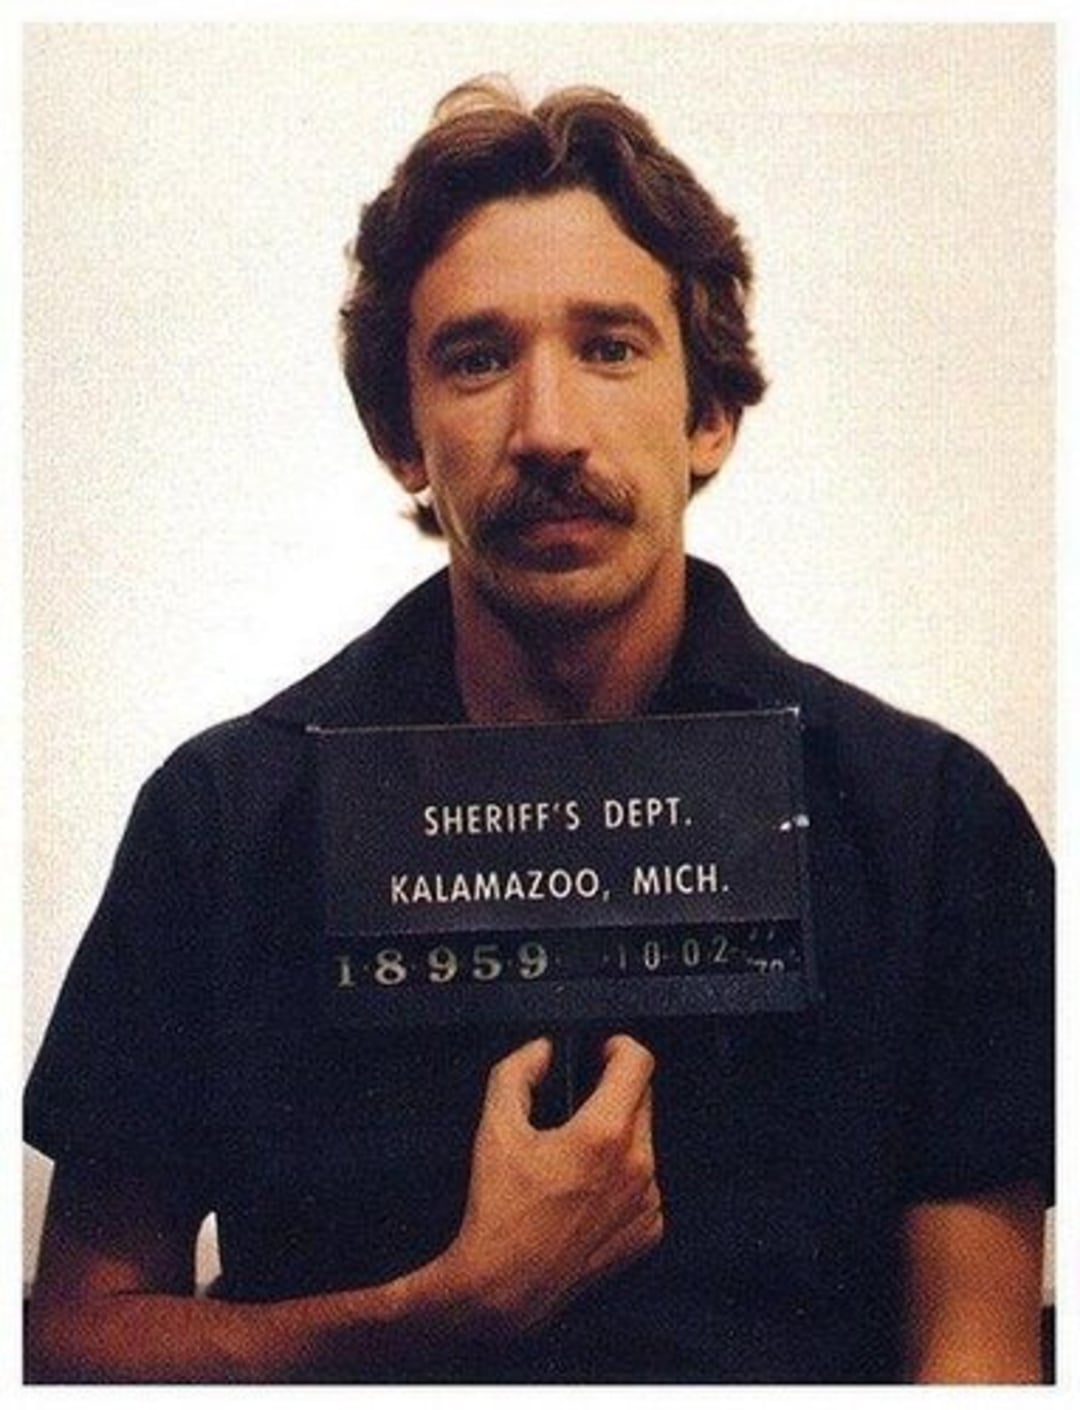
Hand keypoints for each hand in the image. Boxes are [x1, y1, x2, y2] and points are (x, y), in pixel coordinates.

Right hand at [441, 1033, 662, 1338]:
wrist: (505, 1287)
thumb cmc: (500, 1211)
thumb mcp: (496, 1127)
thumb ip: (517, 1071)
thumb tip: (542, 1050)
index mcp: (604, 1133)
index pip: (638, 1062)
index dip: (619, 1046)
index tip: (602, 1052)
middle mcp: (636, 1164)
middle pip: (642, 1098)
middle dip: (614, 1091)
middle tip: (578, 1105)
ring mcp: (647, 1200)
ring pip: (644, 1141)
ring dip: (619, 1136)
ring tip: (576, 1157)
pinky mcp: (649, 1229)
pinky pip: (645, 1183)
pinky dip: (623, 1177)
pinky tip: (586, 1191)